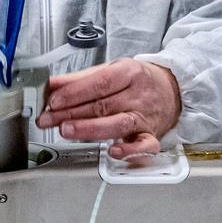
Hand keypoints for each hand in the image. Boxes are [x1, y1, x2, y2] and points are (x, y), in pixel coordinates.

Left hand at [36, 58, 181, 156]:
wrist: (173, 90)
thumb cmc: (138, 80)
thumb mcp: (111, 70)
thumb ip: (81, 79)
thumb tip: (52, 85)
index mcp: (128, 72)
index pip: (99, 83)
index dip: (74, 93)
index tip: (53, 100)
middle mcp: (138, 95)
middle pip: (102, 105)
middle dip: (71, 114)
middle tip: (48, 119)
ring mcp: (145, 116)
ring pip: (117, 124)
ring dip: (89, 129)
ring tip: (66, 131)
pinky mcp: (152, 135)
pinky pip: (144, 145)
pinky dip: (129, 151)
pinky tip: (113, 152)